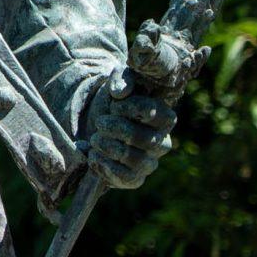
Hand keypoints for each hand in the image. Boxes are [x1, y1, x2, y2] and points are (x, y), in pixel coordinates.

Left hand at [82, 67, 178, 189]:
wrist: (101, 124)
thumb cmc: (116, 101)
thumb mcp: (118, 83)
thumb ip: (122, 79)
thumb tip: (120, 92)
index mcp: (164, 118)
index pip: (156, 114)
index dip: (131, 108)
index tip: (114, 103)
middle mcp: (162, 142)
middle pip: (145, 139)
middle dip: (117, 129)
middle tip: (100, 122)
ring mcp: (150, 162)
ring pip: (136, 160)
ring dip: (110, 148)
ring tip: (95, 139)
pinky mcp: (135, 178)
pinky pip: (126, 178)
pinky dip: (105, 166)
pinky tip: (93, 154)